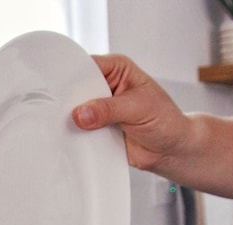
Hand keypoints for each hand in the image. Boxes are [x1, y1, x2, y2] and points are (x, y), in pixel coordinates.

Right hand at [72, 54, 190, 171]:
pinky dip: (77, 137)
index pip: (88, 66)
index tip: (62, 90)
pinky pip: (81, 132)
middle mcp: (106, 87)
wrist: (170, 150)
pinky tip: (73, 139)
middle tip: (64, 112)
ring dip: (73, 121)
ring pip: (76, 112)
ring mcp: (100, 109)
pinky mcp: (97, 130)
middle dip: (71, 100)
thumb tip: (81, 113)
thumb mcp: (138, 108)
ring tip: (68, 127)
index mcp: (117, 69)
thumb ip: (109, 110)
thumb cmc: (165, 121)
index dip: (73, 77)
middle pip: (78, 89)